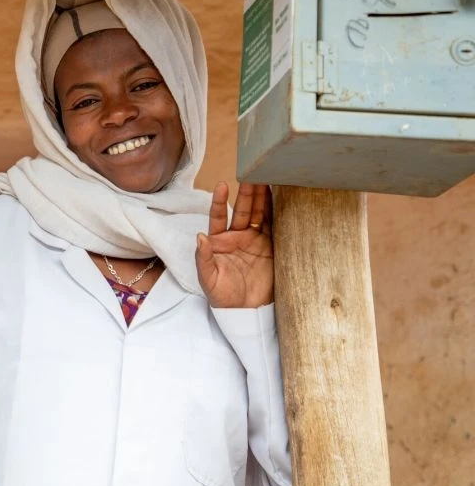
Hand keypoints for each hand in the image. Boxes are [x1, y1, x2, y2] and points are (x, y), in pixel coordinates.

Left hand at [195, 182, 273, 307]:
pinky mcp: (272, 248)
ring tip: (269, 178)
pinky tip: (284, 198)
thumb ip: (203, 258)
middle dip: (248, 193)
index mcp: (219, 241)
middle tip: (253, 173)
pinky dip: (280, 212)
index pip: (219, 216)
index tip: (222, 186)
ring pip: (261, 214)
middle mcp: (237, 236)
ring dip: (264, 198)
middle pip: (244, 210)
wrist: (245, 312)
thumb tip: (200, 237)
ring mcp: (256, 241)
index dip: (221, 202)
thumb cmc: (222, 296)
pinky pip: (276, 226)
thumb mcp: (208, 279)